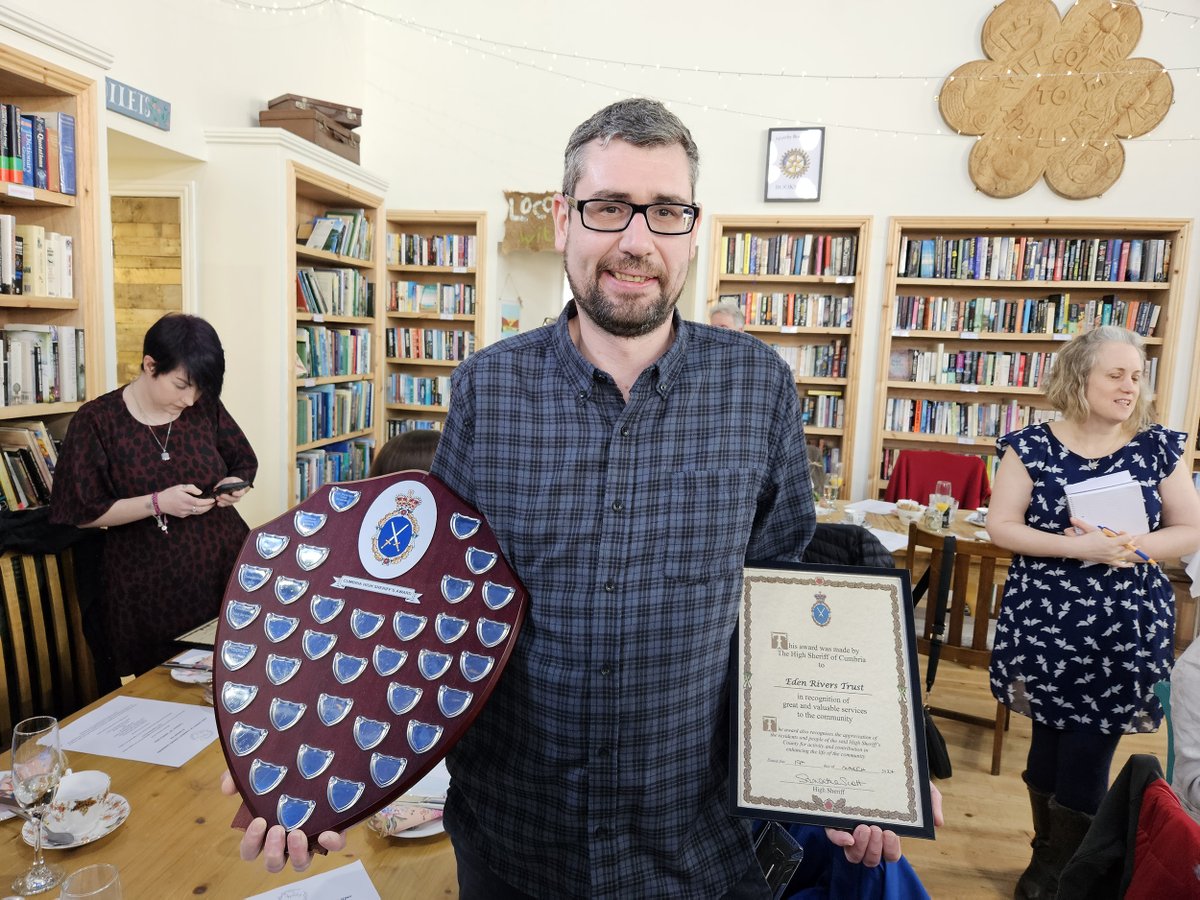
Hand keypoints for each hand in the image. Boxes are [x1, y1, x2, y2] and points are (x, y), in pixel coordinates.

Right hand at [158, 484, 214, 517]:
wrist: (159, 503)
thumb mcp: (180, 487)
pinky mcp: (182, 516)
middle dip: (209, 507)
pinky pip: (192, 513)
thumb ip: (191, 488)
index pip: (200, 503)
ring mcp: (184, 513)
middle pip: (201, 510)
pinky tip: (199, 506)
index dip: (208, 502)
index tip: (213, 499)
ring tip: (209, 505)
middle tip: (214, 503)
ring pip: (198, 513)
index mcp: (186, 500)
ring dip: (205, 509)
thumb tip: (200, 493)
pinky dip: (197, 510)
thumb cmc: (169, 493)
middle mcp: (186, 508)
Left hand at [214, 478, 250, 507]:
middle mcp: (238, 496)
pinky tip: (218, 503)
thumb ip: (225, 483)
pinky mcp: (229, 502)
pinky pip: (226, 505)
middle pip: (234, 499)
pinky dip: (222, 504)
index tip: (233, 493)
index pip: (241, 493)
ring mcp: (233, 500)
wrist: (231, 484)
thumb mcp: (230, 479)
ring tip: (217, 497)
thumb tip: (218, 487)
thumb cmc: (232, 481)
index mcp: (241, 490)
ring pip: (230, 503)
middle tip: (221, 495)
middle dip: (227, 497)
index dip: (238, 493)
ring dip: (223, 501)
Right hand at [220, 771, 346, 872]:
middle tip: (277, 829)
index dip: (251, 843)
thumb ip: (240, 778)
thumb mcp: (260, 771)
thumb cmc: (285, 774)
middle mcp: (286, 840)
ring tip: (297, 833)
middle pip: (273, 864)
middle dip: (273, 851)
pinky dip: (330, 844)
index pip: (251, 851)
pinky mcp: (334, 830)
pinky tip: (326, 833)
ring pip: (300, 864)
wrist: (320, 760)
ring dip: (296, 854)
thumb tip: (227, 787)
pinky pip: (334, 847)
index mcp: (266, 830)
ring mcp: (311, 839)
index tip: (258, 821)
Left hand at [823, 782, 942, 866]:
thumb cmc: (900, 777)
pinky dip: (839, 840)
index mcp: (888, 831)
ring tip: (865, 827)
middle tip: (877, 829)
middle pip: (871, 859)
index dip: (890, 850)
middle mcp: (869, 834)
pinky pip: (833, 836)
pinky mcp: (835, 817)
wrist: (880, 756)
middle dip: (875, 849)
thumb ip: (931, 802)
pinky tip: (848, 835)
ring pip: (853, 855)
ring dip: (860, 847)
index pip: (890, 854)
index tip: (891, 833)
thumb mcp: (920, 787)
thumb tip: (939, 823)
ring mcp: (851, 827)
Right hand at [1065, 518, 1137, 565]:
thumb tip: (1117, 534)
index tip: (1121, 532)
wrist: (1077, 548)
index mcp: (1112, 543)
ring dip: (1131, 550)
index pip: (1126, 538)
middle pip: (1128, 547)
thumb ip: (1109, 533)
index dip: (1126, 534)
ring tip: (1136, 548)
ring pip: (1125, 555)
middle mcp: (1113, 551)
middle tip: (1134, 539)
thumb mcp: (1098, 532)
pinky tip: (1131, 564)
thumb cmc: (1086, 538)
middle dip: (1132, 542)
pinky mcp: (1107, 562)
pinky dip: (1126, 565)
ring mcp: (1111, 557)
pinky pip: (1119, 564)